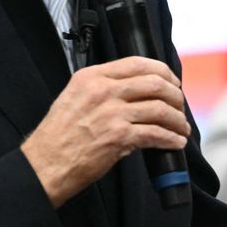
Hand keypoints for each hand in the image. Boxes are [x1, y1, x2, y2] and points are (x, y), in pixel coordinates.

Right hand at [19, 57, 189, 206]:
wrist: (45, 163)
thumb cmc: (58, 136)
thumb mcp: (73, 98)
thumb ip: (101, 89)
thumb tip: (132, 91)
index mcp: (91, 77)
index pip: (137, 63)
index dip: (162, 71)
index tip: (172, 82)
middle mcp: (103, 91)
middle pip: (154, 83)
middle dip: (175, 96)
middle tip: (179, 106)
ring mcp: (112, 113)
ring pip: (160, 109)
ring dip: (177, 120)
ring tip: (181, 127)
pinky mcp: (118, 137)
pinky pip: (156, 133)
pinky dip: (171, 138)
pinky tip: (175, 142)